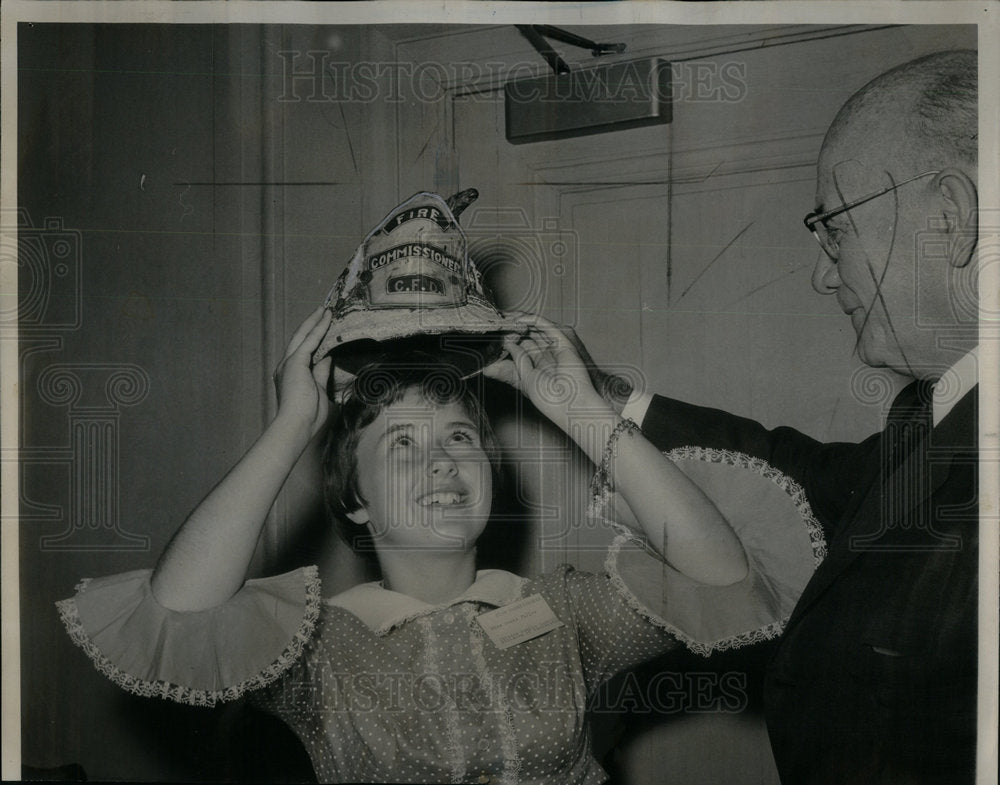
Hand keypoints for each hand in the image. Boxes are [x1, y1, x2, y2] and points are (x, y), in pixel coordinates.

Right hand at [272, 306, 332, 437]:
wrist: (296, 424)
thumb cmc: (308, 416)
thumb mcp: (318, 390)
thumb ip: (321, 373)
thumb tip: (328, 359)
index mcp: (291, 375)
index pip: (304, 352)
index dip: (314, 339)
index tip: (324, 328)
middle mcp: (286, 366)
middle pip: (300, 339)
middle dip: (311, 324)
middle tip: (322, 311)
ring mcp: (289, 363)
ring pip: (303, 336)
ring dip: (315, 321)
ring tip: (325, 310)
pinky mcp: (295, 362)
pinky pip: (310, 340)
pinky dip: (318, 328)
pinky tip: (326, 318)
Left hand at [490, 311, 633, 411]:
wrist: (568, 404)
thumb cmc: (549, 399)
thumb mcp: (524, 379)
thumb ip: (515, 362)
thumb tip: (504, 348)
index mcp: (538, 368)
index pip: (521, 349)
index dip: (508, 342)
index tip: (492, 337)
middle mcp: (546, 356)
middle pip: (527, 337)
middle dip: (512, 330)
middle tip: (496, 323)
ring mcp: (555, 348)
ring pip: (536, 329)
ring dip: (520, 322)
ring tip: (504, 318)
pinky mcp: (562, 343)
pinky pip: (547, 327)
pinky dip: (533, 321)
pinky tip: (519, 320)